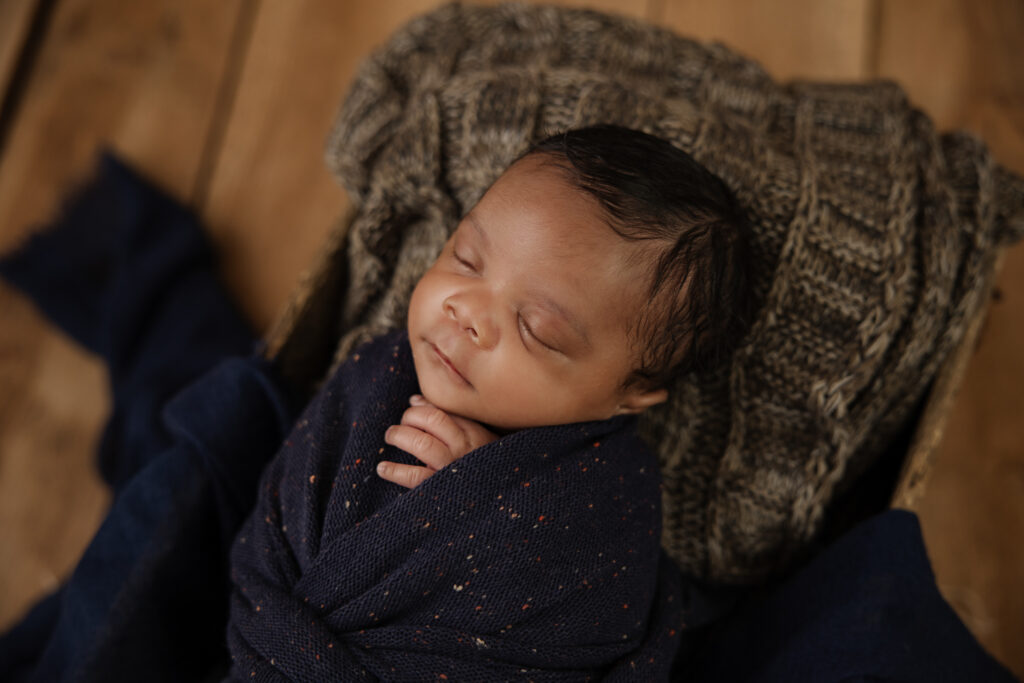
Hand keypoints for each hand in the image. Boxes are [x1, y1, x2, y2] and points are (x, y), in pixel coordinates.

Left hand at [378, 394, 497, 488]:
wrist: (495, 496)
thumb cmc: (482, 463)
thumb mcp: (475, 437)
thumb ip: (448, 418)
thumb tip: (414, 400)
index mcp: (473, 433)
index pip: (441, 411)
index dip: (421, 407)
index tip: (412, 407)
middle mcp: (463, 448)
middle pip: (432, 420)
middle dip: (410, 417)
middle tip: (400, 423)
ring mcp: (452, 468)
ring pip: (422, 444)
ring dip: (400, 436)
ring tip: (390, 437)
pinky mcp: (440, 488)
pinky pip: (414, 476)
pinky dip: (394, 471)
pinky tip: (382, 468)